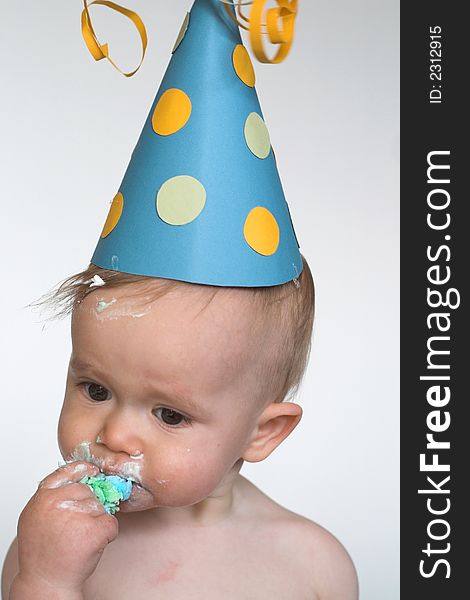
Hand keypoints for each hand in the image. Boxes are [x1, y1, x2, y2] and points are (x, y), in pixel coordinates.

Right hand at [15, 462, 118, 592]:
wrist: (47, 583)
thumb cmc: (44, 554)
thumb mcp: (38, 519)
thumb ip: (53, 498)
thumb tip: (81, 479)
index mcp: (42, 499)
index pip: (66, 472)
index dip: (82, 470)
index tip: (92, 471)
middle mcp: (56, 503)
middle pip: (88, 491)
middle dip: (89, 507)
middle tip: (76, 529)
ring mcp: (75, 515)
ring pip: (101, 507)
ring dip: (97, 521)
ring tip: (80, 539)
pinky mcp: (93, 530)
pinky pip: (111, 523)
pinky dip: (108, 534)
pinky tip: (93, 545)